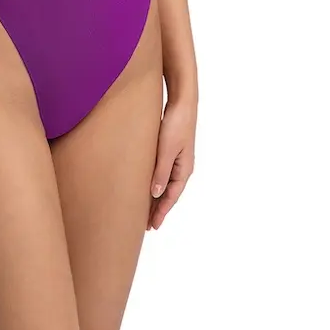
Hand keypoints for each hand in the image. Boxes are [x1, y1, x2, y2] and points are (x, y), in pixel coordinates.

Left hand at [147, 96, 196, 230]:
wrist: (182, 102)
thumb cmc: (176, 124)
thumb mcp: (167, 150)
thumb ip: (161, 172)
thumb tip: (156, 194)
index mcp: (184, 169)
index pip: (172, 197)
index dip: (162, 212)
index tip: (153, 226)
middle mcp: (182, 167)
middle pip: (169, 194)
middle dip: (159, 209)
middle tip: (146, 225)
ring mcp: (177, 159)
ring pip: (165, 184)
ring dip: (156, 197)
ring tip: (145, 209)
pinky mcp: (171, 150)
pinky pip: (163, 173)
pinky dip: (156, 183)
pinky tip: (147, 185)